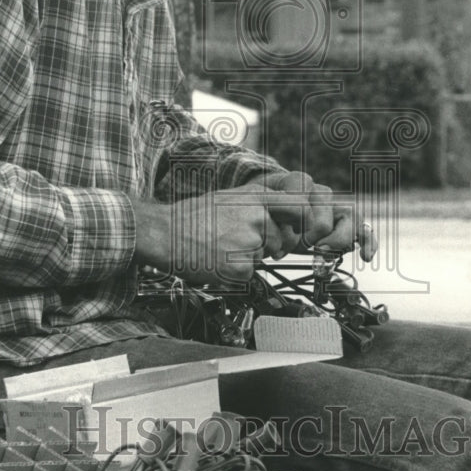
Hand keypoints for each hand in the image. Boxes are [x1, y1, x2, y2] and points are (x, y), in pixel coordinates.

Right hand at [132, 187, 302, 284]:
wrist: (165, 232)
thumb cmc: (193, 216)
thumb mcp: (230, 197)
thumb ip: (259, 203)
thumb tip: (284, 216)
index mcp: (255, 197)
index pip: (300, 206)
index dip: (305, 220)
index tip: (300, 228)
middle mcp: (257, 217)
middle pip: (280, 239)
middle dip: (266, 245)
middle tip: (235, 240)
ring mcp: (250, 242)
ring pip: (262, 257)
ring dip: (247, 258)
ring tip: (221, 246)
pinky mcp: (241, 266)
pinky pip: (249, 274)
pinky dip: (234, 272)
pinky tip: (216, 260)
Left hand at [245, 171, 377, 262]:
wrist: (274, 206)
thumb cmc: (266, 207)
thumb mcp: (259, 205)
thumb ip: (267, 216)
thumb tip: (274, 245)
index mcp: (298, 181)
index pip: (303, 194)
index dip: (296, 217)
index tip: (288, 230)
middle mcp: (321, 191)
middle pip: (326, 215)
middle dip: (312, 235)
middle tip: (299, 244)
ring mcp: (336, 206)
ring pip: (350, 218)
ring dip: (336, 240)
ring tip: (321, 251)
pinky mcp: (347, 222)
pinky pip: (365, 229)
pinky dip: (368, 243)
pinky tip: (365, 256)